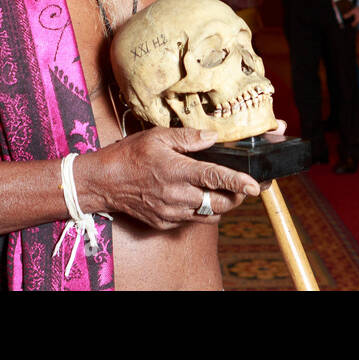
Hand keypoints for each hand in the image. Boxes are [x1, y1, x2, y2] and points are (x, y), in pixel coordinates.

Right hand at [83, 127, 260, 229]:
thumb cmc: (129, 156)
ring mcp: (171, 212)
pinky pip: (192, 221)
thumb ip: (188, 137)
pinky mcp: (165, 223)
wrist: (103, 182)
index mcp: (177, 171)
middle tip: (242, 187)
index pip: (215, 178)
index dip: (238, 182)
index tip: (255, 186)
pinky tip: (195, 198)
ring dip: (220, 206)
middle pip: (220, 204)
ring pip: (209, 216)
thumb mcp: (157, 136)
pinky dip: (200, 211)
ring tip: (220, 192)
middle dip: (236, 197)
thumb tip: (212, 137)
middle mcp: (177, 195)